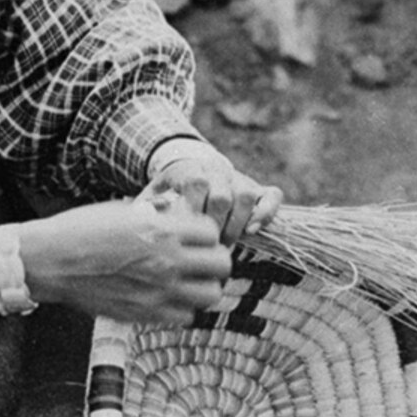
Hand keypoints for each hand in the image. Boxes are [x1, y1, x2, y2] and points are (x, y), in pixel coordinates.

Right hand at [17, 197, 231, 324]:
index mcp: (163, 230)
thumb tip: (178, 218)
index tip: (197, 238)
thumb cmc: (82, 230)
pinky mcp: (143, 314)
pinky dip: (182, 309)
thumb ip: (158, 218)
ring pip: (210, 296)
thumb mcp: (125, 210)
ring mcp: (157, 291)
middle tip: (201, 262)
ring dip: (204, 287)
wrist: (49, 261)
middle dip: (214, 262)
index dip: (207, 234)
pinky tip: (168, 298)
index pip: (213, 233)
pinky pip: (184, 317)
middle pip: (222, 266)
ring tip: (189, 282)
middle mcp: (167, 261)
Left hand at [144, 136, 281, 244]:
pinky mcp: (259, 187)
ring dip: (237, 224)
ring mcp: (240, 178)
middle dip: (217, 226)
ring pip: (247, 196)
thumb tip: (144, 222)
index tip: (189, 235)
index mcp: (191, 168)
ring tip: (227, 243)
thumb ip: (147, 207)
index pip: (197, 184)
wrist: (192, 170)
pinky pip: (272, 195)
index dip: (195, 212)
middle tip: (209, 247)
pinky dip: (267, 212)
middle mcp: (218, 170)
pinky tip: (253, 230)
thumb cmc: (170, 192)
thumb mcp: (154, 195)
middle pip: (223, 196)